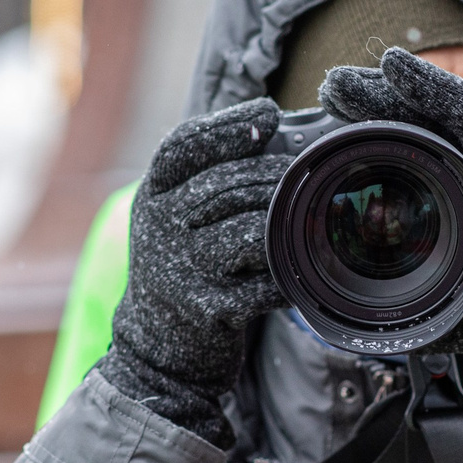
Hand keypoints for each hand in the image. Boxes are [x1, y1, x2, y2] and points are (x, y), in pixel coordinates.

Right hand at [99, 99, 291, 443]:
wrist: (160, 346)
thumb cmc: (187, 264)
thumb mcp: (180, 213)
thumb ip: (214, 173)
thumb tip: (278, 122)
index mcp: (153, 195)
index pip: (184, 146)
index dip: (227, 128)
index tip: (269, 116)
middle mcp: (159, 226)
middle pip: (228, 186)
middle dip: (277, 177)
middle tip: (308, 176)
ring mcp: (182, 269)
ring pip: (251, 230)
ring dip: (286, 224)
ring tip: (306, 220)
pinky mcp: (209, 307)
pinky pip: (266, 279)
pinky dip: (289, 274)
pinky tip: (297, 270)